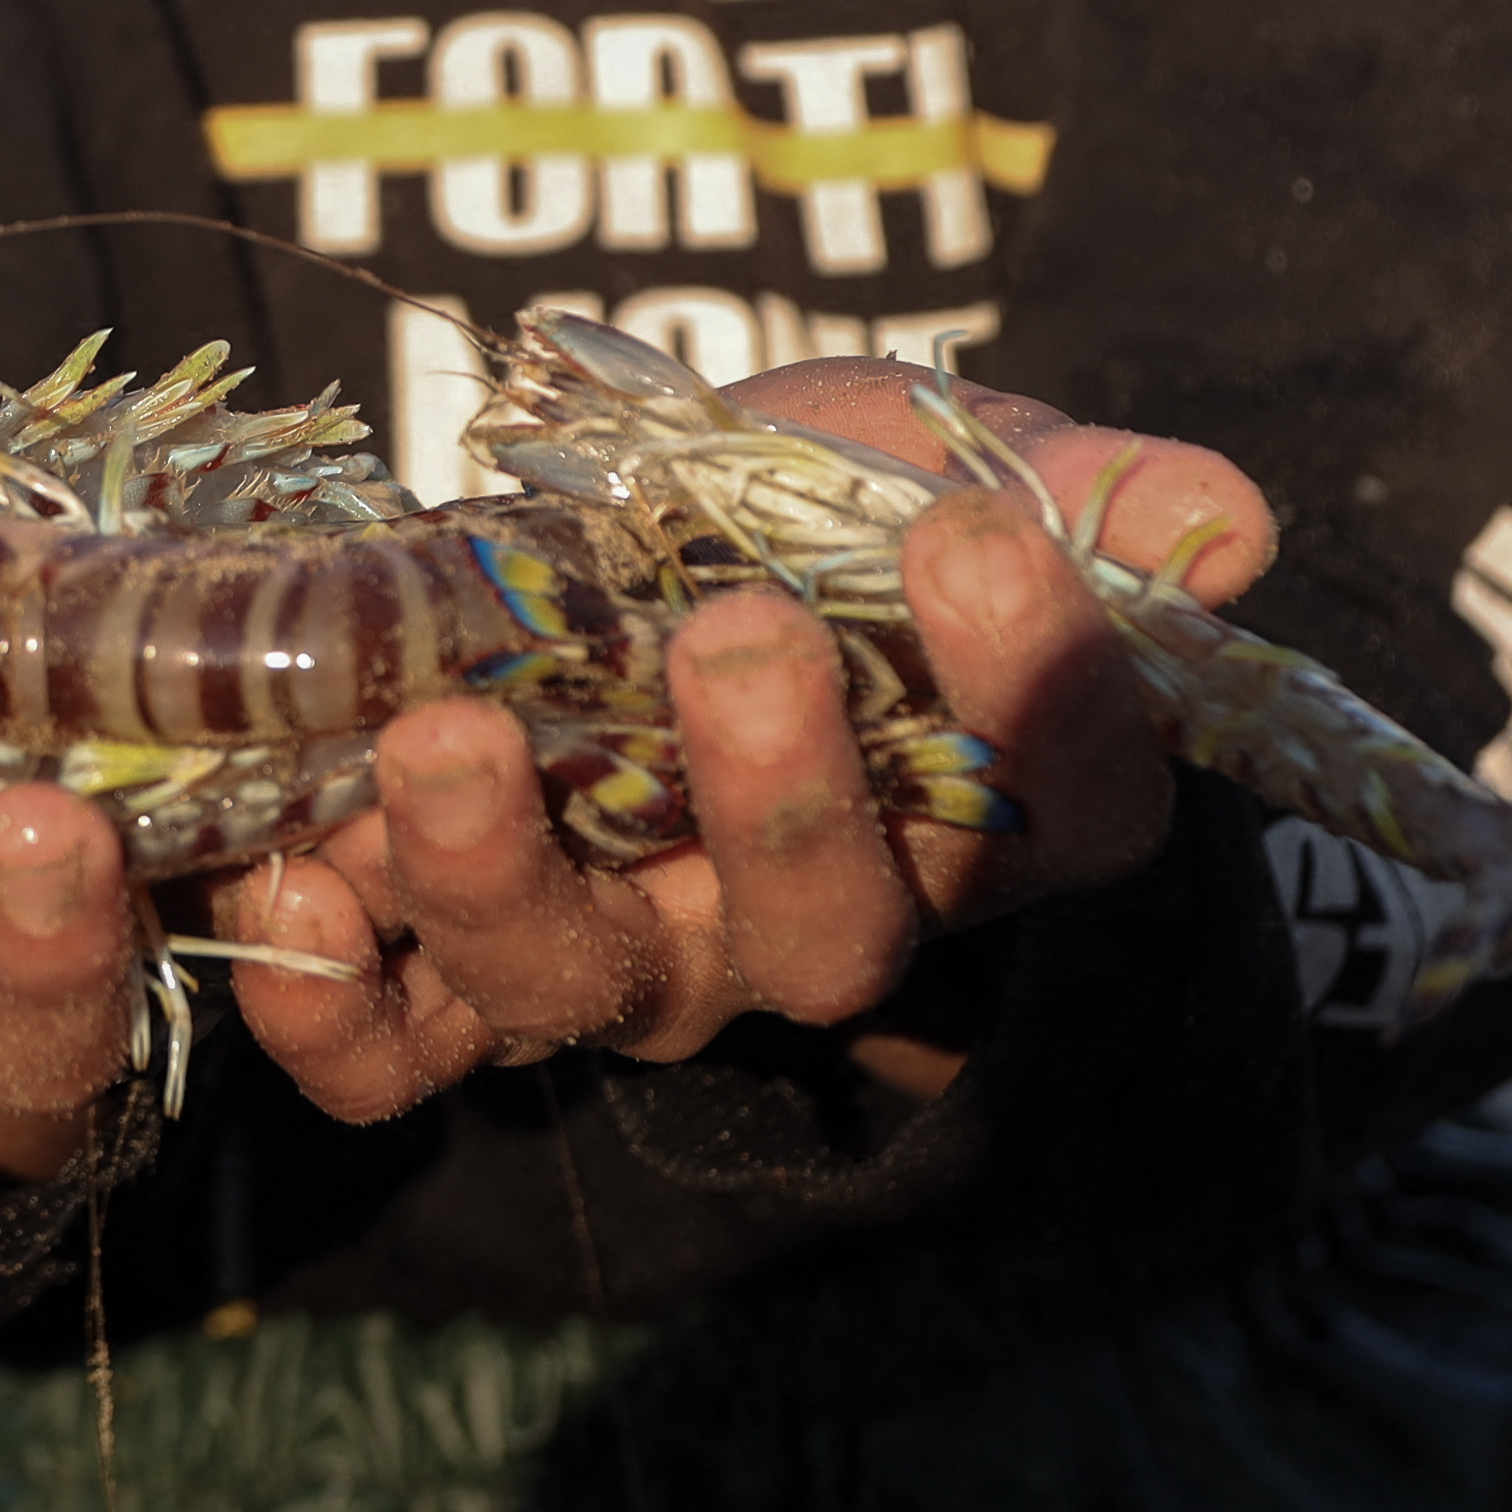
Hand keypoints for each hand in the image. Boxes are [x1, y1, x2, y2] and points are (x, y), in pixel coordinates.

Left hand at [214, 365, 1270, 1121]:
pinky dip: (328, 995)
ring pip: (591, 990)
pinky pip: (394, 1055)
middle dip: (783, 795)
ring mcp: (635, 965)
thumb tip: (1222, 527)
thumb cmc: (813, 506)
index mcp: (990, 813)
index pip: (1069, 800)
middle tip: (736, 632)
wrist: (611, 542)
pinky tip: (288, 875)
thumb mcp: (939, 455)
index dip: (1039, 690)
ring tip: (454, 735)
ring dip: (509, 878)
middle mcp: (821, 927)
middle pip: (830, 936)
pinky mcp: (456, 978)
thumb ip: (1075, 488)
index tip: (981, 540)